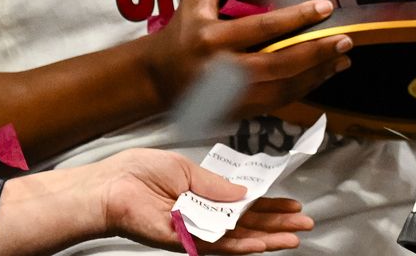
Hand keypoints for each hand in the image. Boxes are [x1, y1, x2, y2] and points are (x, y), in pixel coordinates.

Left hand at [94, 149, 310, 253]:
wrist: (111, 187)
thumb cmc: (138, 173)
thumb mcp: (186, 170)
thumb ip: (216, 185)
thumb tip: (245, 192)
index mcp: (204, 196)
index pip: (244, 204)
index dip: (270, 205)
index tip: (292, 205)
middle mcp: (203, 216)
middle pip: (248, 224)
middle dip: (277, 225)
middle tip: (304, 226)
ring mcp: (195, 231)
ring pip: (239, 239)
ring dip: (268, 239)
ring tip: (293, 239)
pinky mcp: (185, 242)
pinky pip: (217, 246)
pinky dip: (242, 246)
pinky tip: (262, 245)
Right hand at [144, 0, 349, 118]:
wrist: (159, 79)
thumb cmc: (183, 29)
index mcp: (211, 38)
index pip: (262, 28)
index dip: (296, 18)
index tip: (325, 7)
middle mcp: (221, 70)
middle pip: (279, 65)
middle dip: (317, 53)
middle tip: (346, 40)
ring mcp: (230, 95)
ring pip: (283, 89)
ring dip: (318, 74)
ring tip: (343, 58)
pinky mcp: (238, 110)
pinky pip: (278, 103)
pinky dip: (304, 89)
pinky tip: (323, 74)